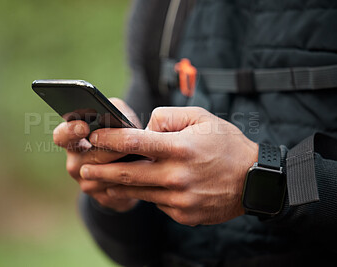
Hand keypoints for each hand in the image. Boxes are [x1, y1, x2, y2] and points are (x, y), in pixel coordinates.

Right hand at [53, 98, 140, 211]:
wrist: (135, 162)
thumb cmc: (122, 131)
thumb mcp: (117, 116)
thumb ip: (112, 112)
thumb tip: (112, 115)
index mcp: (72, 141)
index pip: (61, 136)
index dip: (70, 131)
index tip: (84, 127)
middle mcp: (75, 163)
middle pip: (92, 157)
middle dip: (112, 149)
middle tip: (128, 144)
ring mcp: (87, 183)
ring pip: (107, 175)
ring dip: (125, 166)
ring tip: (143, 156)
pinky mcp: (103, 198)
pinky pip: (118, 190)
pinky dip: (132, 181)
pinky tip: (143, 173)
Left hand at [80, 107, 257, 224]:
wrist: (253, 180)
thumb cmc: (225, 143)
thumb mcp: (201, 118)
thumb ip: (167, 117)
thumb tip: (143, 129)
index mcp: (180, 148)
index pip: (134, 142)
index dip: (109, 139)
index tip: (93, 138)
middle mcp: (177, 175)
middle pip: (129, 174)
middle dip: (101, 171)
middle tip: (83, 169)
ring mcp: (180, 198)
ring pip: (139, 192)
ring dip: (116, 186)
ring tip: (100, 182)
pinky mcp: (183, 214)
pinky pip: (157, 203)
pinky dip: (147, 194)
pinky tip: (140, 189)